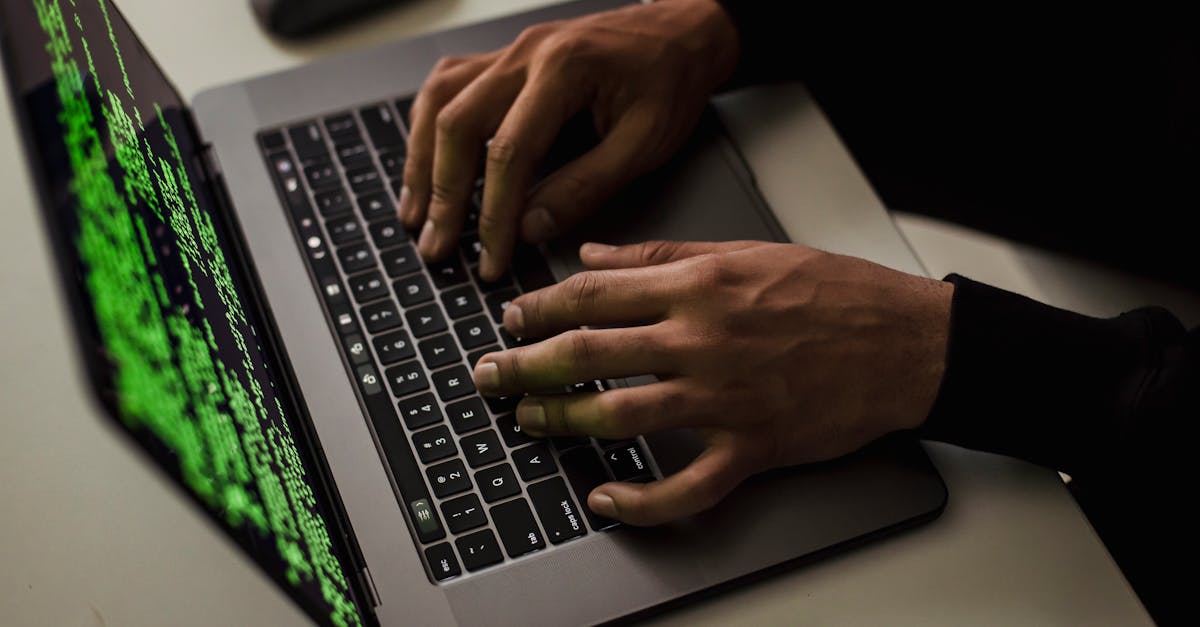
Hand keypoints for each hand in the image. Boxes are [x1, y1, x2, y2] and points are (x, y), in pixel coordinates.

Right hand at [399, 0, 739, 279]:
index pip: (509, 151)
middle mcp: (525, 53)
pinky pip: (448, 87)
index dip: (494, 213)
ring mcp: (510, 52)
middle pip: (458, 123)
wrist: (682, 33)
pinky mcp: (505, 59)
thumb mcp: (644, 143)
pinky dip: (428, 127)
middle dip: (443, 194)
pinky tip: (424, 162)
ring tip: (415, 214)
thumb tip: (531, 228)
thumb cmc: (670, 80)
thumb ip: (586, 186)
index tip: (491, 257)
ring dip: (421, 160)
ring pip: (440, 101)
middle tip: (437, 246)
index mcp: (564, 68)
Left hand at [471, 241, 952, 524]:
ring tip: (528, 422)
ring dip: (563, 422)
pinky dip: (640, 501)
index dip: (538, 308)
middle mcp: (703, 339)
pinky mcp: (752, 447)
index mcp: (698, 284)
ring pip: (621, 416)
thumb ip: (661, 253)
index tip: (509, 319)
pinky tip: (605, 500)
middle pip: (589, 354)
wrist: (905, 343)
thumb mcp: (744, 251)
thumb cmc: (832, 292)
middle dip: (525, 366)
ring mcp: (725, 398)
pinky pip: (686, 486)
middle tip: (489, 375)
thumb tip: (593, 255)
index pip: (593, 294)